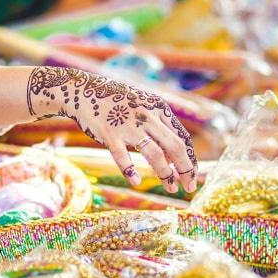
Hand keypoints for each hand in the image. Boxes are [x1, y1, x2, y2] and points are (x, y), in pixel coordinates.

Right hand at [27, 67, 197, 192]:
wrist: (84, 90)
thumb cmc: (117, 103)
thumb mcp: (143, 107)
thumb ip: (159, 128)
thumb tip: (174, 157)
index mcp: (159, 109)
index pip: (182, 138)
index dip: (190, 159)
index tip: (193, 175)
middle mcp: (148, 116)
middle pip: (175, 146)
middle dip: (185, 169)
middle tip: (188, 187)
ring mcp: (129, 125)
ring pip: (155, 154)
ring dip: (165, 173)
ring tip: (170, 187)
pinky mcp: (110, 134)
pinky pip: (123, 157)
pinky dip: (130, 171)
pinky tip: (136, 182)